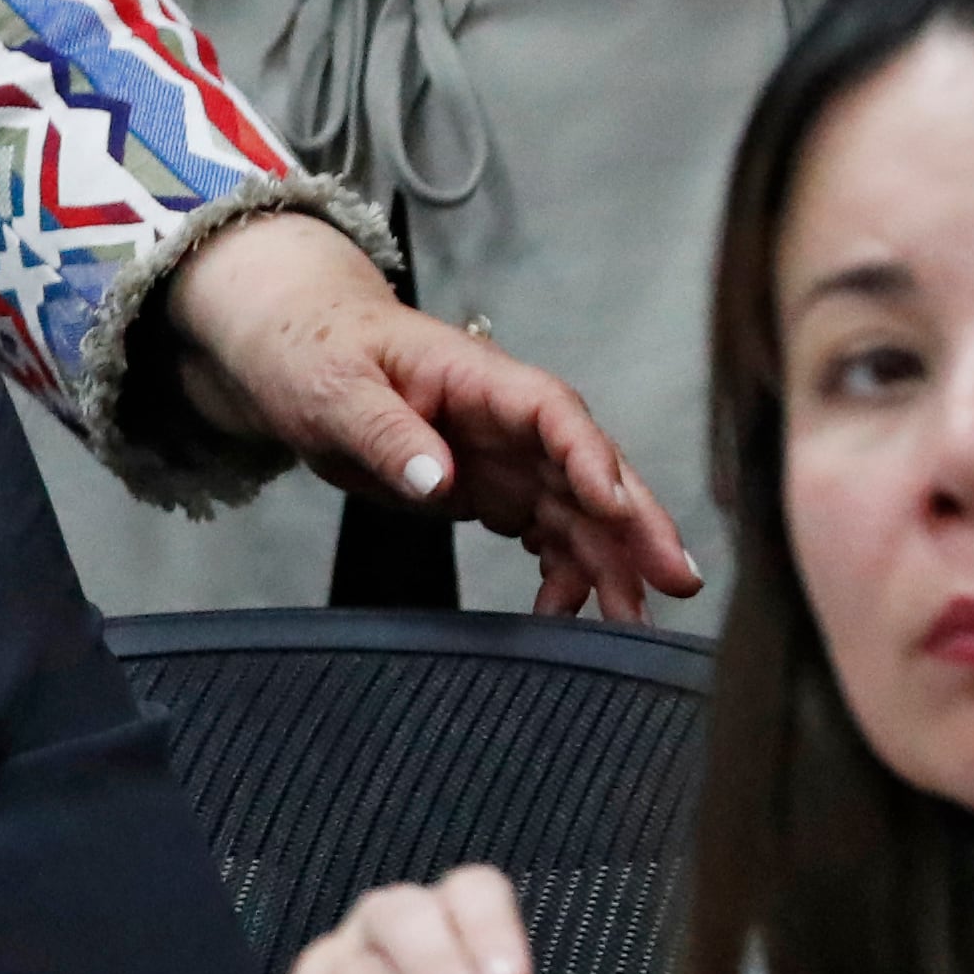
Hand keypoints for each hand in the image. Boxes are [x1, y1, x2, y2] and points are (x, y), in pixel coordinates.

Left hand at [161, 214, 699, 619]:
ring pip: (577, 511)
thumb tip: (437, 478)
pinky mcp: (491, 489)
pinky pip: (544, 533)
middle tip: (676, 581)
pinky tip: (568, 614)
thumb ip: (385, 432)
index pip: (553, 412)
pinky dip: (561, 573)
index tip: (618, 506)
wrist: (297, 351)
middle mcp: (508, 419)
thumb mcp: (334, 389)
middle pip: (588, 468)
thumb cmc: (314, 351)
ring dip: (610, 563)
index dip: (590, 458)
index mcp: (479, 378)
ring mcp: (506, 457)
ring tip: (635, 622)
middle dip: (636, 523)